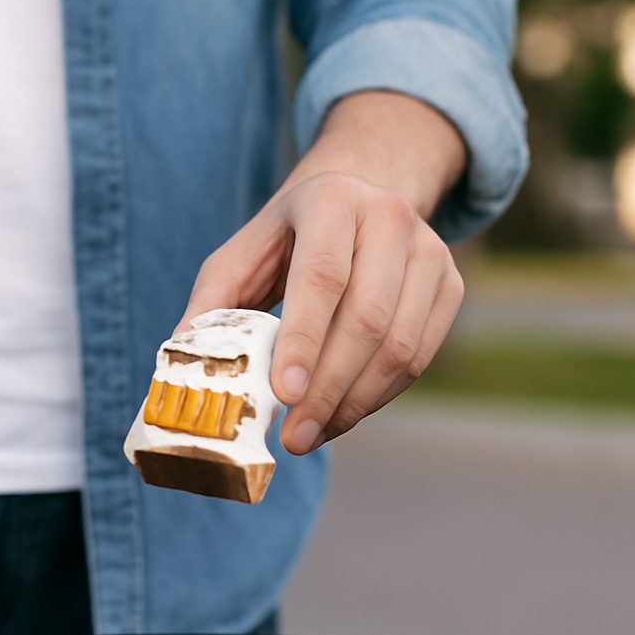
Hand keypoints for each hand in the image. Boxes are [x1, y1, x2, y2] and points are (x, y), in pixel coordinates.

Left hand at [179, 91, 466, 455]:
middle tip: (295, 436)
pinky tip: (342, 413)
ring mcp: (429, 250)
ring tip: (313, 434)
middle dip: (328, 388)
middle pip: (366, 319)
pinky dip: (380, 396)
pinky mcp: (450, 284)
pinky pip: (420, 356)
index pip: (322, 277)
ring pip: (399, 346)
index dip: (305, 340)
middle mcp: (390, 216)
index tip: (284, 394)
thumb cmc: (286, 240)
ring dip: (354, 402)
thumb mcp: (241, 255)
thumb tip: (183, 357)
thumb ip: (211, 303)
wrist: (355, 203)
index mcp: (332, 199)